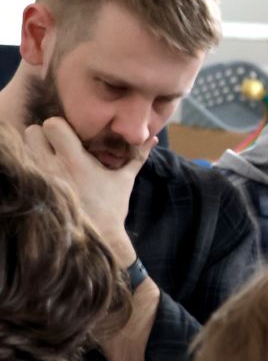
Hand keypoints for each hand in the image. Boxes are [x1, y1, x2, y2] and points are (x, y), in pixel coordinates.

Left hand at [22, 118, 155, 265]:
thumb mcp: (124, 179)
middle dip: (43, 136)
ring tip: (51, 160)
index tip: (70, 136)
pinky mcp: (34, 191)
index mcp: (75, 160)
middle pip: (31, 132)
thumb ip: (136, 156)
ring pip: (24, 149)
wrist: (97, 236)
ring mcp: (40, 179)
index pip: (52, 124)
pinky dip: (32, 166)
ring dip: (35, 150)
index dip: (60, 126)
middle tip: (56, 146)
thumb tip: (151, 138)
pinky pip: (24, 168)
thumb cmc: (112, 207)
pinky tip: (47, 174)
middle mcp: (53, 167)